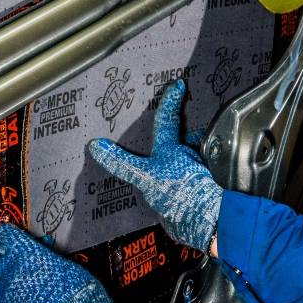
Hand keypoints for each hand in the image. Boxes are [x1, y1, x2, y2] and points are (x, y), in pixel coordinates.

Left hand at [0, 224, 121, 302]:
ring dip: (13, 288)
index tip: (10, 240)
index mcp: (26, 256)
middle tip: (27, 269)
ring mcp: (7, 301)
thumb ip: (50, 258)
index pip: (2, 237)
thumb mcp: (70, 267)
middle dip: (9, 264)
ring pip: (1, 288)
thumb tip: (44, 252)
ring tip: (34, 294)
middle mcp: (11, 276)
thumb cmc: (81, 297)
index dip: (5, 239)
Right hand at [88, 79, 221, 252]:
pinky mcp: (206, 188)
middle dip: (185, 136)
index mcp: (171, 148)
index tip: (179, 84)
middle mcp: (188, 155)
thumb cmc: (177, 192)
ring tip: (181, 167)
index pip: (168, 119)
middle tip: (183, 133)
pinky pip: (199, 177)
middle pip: (187, 138)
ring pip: (194, 157)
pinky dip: (194, 179)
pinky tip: (186, 188)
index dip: (170, 101)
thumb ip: (121, 163)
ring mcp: (199, 170)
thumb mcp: (144, 176)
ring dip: (190, 159)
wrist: (205, 217)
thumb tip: (96, 146)